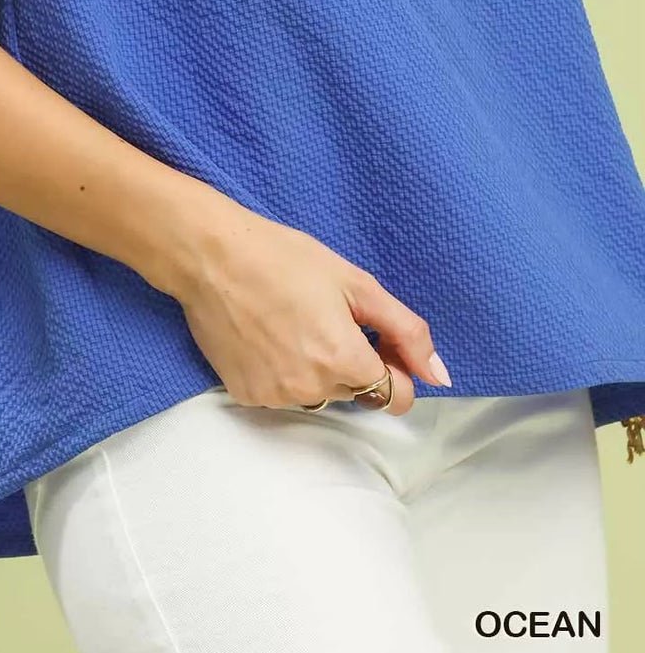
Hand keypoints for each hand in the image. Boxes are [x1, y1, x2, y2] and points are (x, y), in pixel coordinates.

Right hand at [173, 196, 449, 415]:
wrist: (210, 255)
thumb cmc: (284, 258)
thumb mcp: (356, 283)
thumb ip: (406, 331)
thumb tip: (441, 376)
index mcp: (346, 362)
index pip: (397, 397)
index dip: (395, 366)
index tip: (375, 337)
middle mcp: (313, 390)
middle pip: (357, 393)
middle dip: (352, 362)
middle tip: (325, 317)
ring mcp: (276, 397)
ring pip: (319, 395)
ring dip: (316, 369)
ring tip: (291, 323)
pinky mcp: (246, 395)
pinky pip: (282, 394)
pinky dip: (282, 372)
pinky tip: (266, 335)